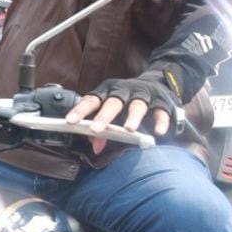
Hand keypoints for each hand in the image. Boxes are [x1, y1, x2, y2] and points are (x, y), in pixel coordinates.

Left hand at [65, 71, 179, 153]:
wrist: (157, 83)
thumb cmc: (127, 102)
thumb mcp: (112, 113)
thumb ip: (103, 130)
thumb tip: (96, 147)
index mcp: (107, 92)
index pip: (91, 100)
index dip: (81, 111)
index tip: (70, 121)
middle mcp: (124, 91)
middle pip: (113, 102)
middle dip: (104, 116)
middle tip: (96, 129)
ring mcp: (143, 95)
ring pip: (137, 105)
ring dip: (133, 117)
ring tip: (129, 130)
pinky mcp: (161, 101)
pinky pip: (160, 111)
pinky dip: (160, 121)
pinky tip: (158, 132)